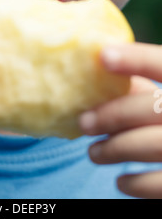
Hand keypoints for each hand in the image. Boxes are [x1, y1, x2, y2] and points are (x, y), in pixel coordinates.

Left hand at [79, 43, 161, 198]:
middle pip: (153, 107)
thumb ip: (141, 89)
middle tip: (84, 123)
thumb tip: (97, 74)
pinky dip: (136, 183)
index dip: (137, 59)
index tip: (103, 56)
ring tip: (93, 152)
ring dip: (115, 149)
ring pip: (152, 144)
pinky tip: (120, 182)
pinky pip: (159, 183)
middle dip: (114, 114)